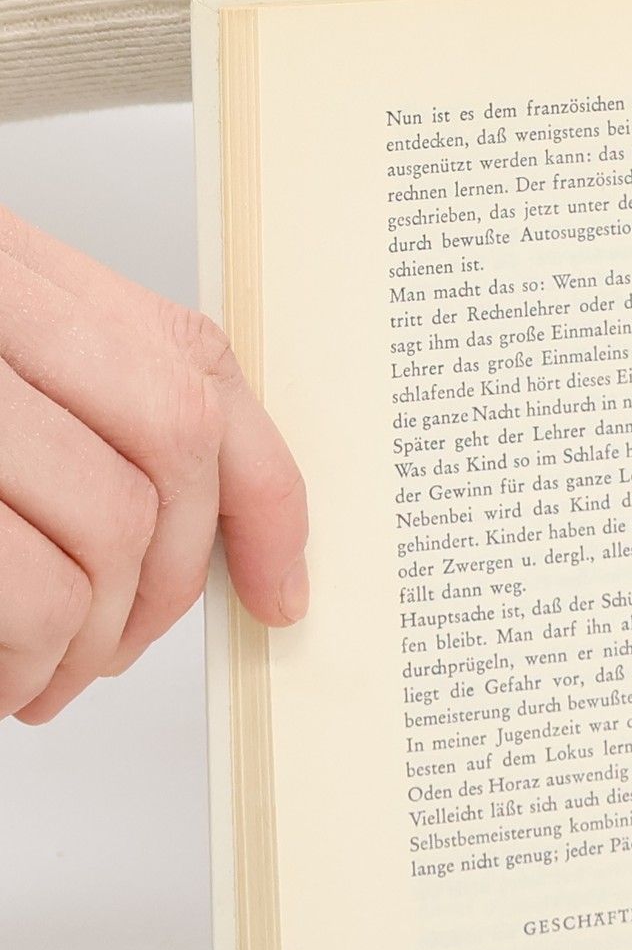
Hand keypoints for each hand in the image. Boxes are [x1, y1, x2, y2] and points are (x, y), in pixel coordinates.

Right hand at [0, 208, 306, 722]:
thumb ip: (89, 417)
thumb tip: (225, 533)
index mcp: (12, 269)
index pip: (192, 363)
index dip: (263, 491)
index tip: (285, 591)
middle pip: (173, 441)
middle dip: (175, 579)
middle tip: (119, 648)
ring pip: (110, 527)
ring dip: (91, 639)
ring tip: (43, 674)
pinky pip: (31, 591)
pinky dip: (28, 662)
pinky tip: (3, 680)